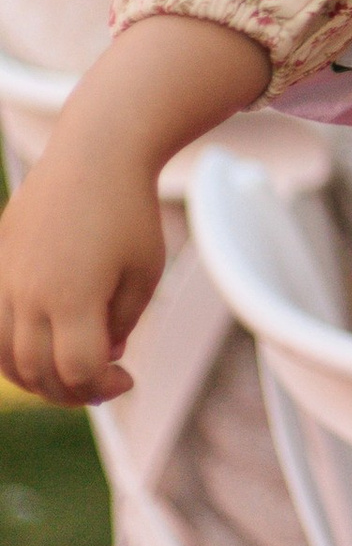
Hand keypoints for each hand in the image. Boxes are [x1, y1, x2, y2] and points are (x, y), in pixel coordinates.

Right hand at [0, 151, 167, 403]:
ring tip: (68, 372)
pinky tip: (41, 349)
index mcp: (73, 298)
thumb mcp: (144, 273)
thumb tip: (101, 357)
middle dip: (71, 390)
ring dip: (36, 377)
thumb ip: (122, 324)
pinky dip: (11, 351)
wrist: (94, 155)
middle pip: (38, 371)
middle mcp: (29, 293)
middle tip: (99, 383)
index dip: (102, 388)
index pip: (77, 371)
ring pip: (5, 356)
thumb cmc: (128, 212)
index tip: (127, 378)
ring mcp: (5, 279)